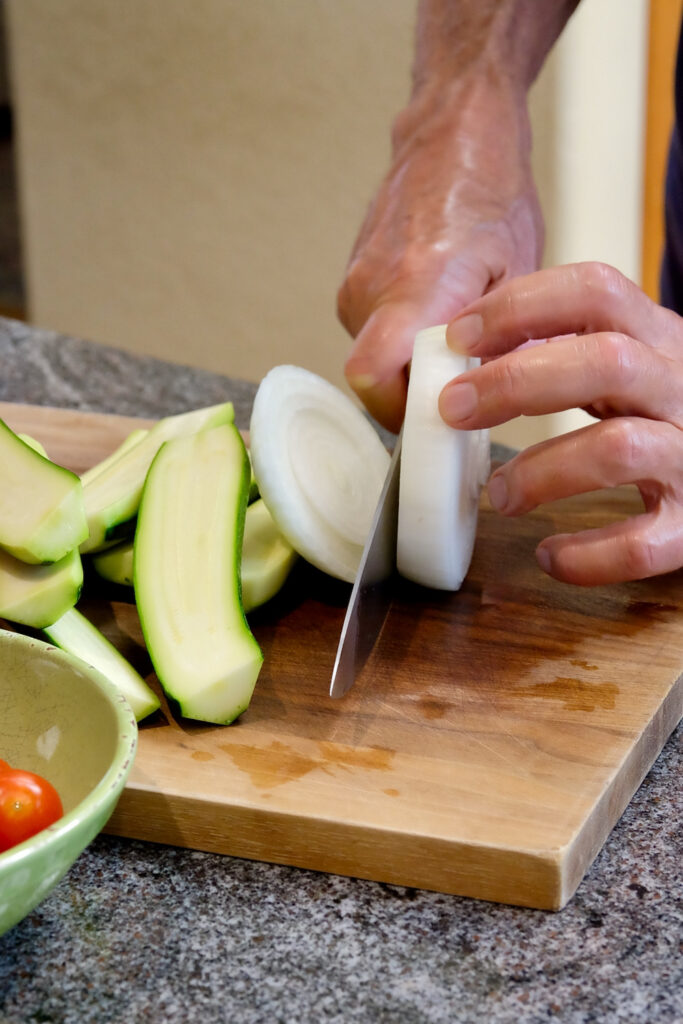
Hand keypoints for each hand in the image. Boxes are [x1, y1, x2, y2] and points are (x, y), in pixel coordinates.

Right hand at [338, 78, 543, 432]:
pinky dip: (403, 348)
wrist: (451, 136)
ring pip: (376, 367)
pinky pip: (373, 342)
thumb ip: (500, 338)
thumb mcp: (521, 270)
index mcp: (417, 283)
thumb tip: (488, 396)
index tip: (445, 420)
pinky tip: (436, 321)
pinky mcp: (351, 288)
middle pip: (376, 385)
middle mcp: (371, 289)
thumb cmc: (490, 191)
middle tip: (467, 385)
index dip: (405, 413)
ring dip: (413, 371)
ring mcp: (354, 288)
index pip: (373, 376)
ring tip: (455, 342)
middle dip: (420, 398)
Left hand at [439, 262, 682, 585]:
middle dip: (516, 381)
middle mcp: (682, 389)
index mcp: (659, 340)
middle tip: (454, 408)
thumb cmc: (666, 420)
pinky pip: (642, 544)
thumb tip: (465, 354)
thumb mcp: (632, 369)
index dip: (521, 307)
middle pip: (606, 361)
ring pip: (619, 449)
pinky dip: (588, 555)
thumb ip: (569, 353)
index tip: (459, 338)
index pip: (595, 290)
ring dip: (542, 471)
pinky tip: (551, 556)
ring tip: (499, 494)